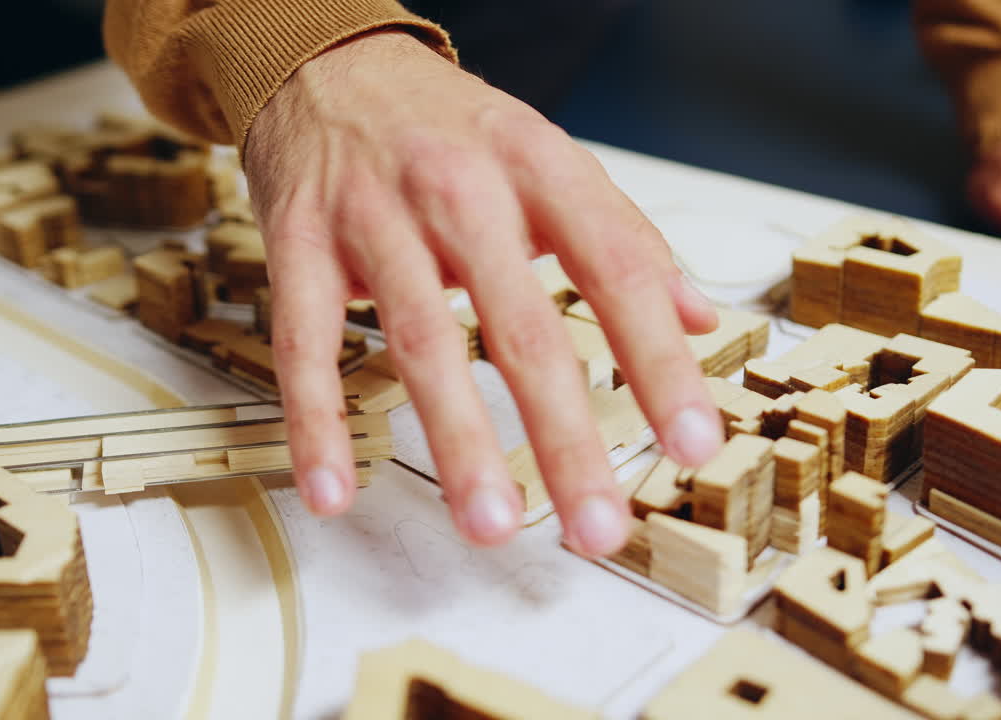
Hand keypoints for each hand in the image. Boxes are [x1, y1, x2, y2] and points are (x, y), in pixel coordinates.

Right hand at [243, 30, 722, 556]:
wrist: (327, 61)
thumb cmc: (446, 124)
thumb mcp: (547, 155)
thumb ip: (626, 234)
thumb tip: (700, 317)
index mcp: (535, 165)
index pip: (614, 268)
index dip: (657, 359)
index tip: (691, 440)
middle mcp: (458, 188)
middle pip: (520, 325)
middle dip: (562, 433)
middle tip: (594, 524)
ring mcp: (373, 218)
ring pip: (419, 340)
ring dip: (456, 440)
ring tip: (487, 522)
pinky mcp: (299, 243)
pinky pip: (306, 343)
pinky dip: (316, 419)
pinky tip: (333, 489)